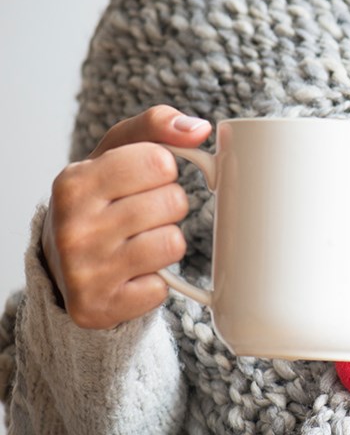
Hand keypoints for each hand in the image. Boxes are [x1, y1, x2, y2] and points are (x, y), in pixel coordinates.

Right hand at [42, 105, 212, 328]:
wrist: (65, 264)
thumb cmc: (102, 198)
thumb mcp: (118, 152)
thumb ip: (156, 126)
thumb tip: (199, 128)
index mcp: (74, 182)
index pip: (160, 161)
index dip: (164, 169)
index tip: (145, 179)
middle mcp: (73, 227)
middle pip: (173, 202)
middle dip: (169, 206)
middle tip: (142, 214)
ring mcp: (83, 271)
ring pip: (173, 244)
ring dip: (166, 242)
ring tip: (138, 242)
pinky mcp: (98, 307)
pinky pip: (161, 288)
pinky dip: (154, 281)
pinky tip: (131, 274)